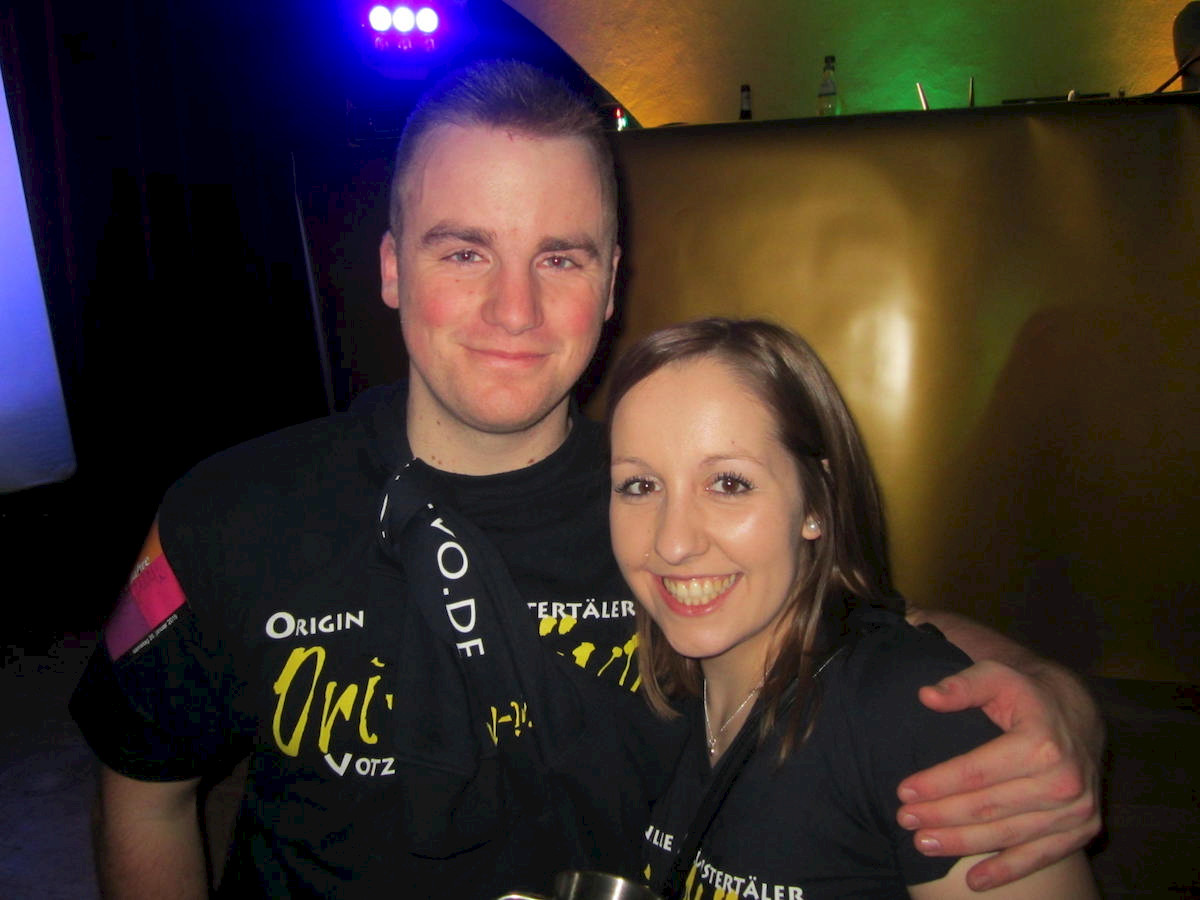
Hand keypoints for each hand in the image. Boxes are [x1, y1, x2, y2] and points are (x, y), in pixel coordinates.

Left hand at [895, 659, 1102, 890]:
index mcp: (1041, 743)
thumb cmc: (1026, 695)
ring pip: (1007, 834)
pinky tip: (974, 881)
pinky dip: (1005, 871)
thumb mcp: (996, 676)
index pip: (977, 770)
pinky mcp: (1082, 830)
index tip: (903, 791)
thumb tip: (927, 695)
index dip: (937, 783)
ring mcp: (1076, 810)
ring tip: (923, 844)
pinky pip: (1039, 856)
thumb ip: (962, 685)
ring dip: (962, 844)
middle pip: (988, 806)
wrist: (1078, 716)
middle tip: (905, 821)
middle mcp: (1064, 780)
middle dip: (941, 815)